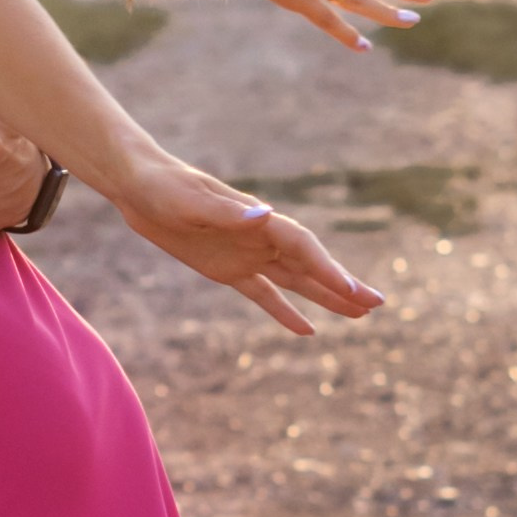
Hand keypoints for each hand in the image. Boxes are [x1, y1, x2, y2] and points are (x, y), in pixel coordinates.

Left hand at [112, 156, 383, 338]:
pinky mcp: (227, 270)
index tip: (351, 290)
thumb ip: (228, 212)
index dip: (328, 268)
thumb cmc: (164, 187)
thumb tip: (268, 215)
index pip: (302, 247)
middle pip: (310, 265)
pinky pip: (265, 295)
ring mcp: (247, 254)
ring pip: (296, 281)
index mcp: (258, 219)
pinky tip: (308, 330)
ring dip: (326, 297)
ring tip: (360, 315)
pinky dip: (285, 312)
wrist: (138, 186)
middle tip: (378, 304)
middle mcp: (260, 237)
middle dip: (343, 285)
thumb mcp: (190, 200)